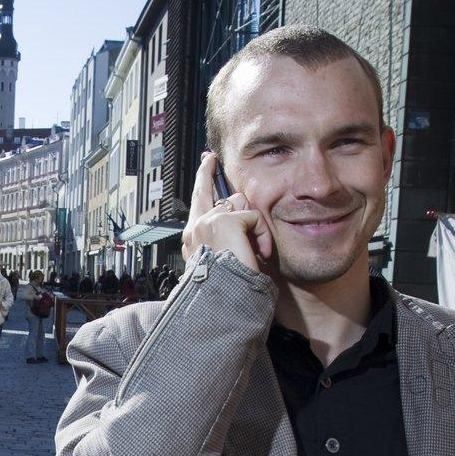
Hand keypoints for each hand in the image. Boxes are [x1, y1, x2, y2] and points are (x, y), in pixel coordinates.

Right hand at [183, 150, 272, 275]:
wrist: (227, 298)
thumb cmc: (229, 284)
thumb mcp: (223, 256)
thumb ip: (225, 234)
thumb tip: (236, 211)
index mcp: (192, 238)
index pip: (197, 203)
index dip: (202, 180)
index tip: (206, 163)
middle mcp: (195, 229)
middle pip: (206, 190)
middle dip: (207, 171)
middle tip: (210, 158)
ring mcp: (207, 223)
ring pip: (238, 202)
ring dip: (251, 223)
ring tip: (253, 248)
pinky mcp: (225, 222)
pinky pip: (253, 217)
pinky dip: (261, 234)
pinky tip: (258, 252)